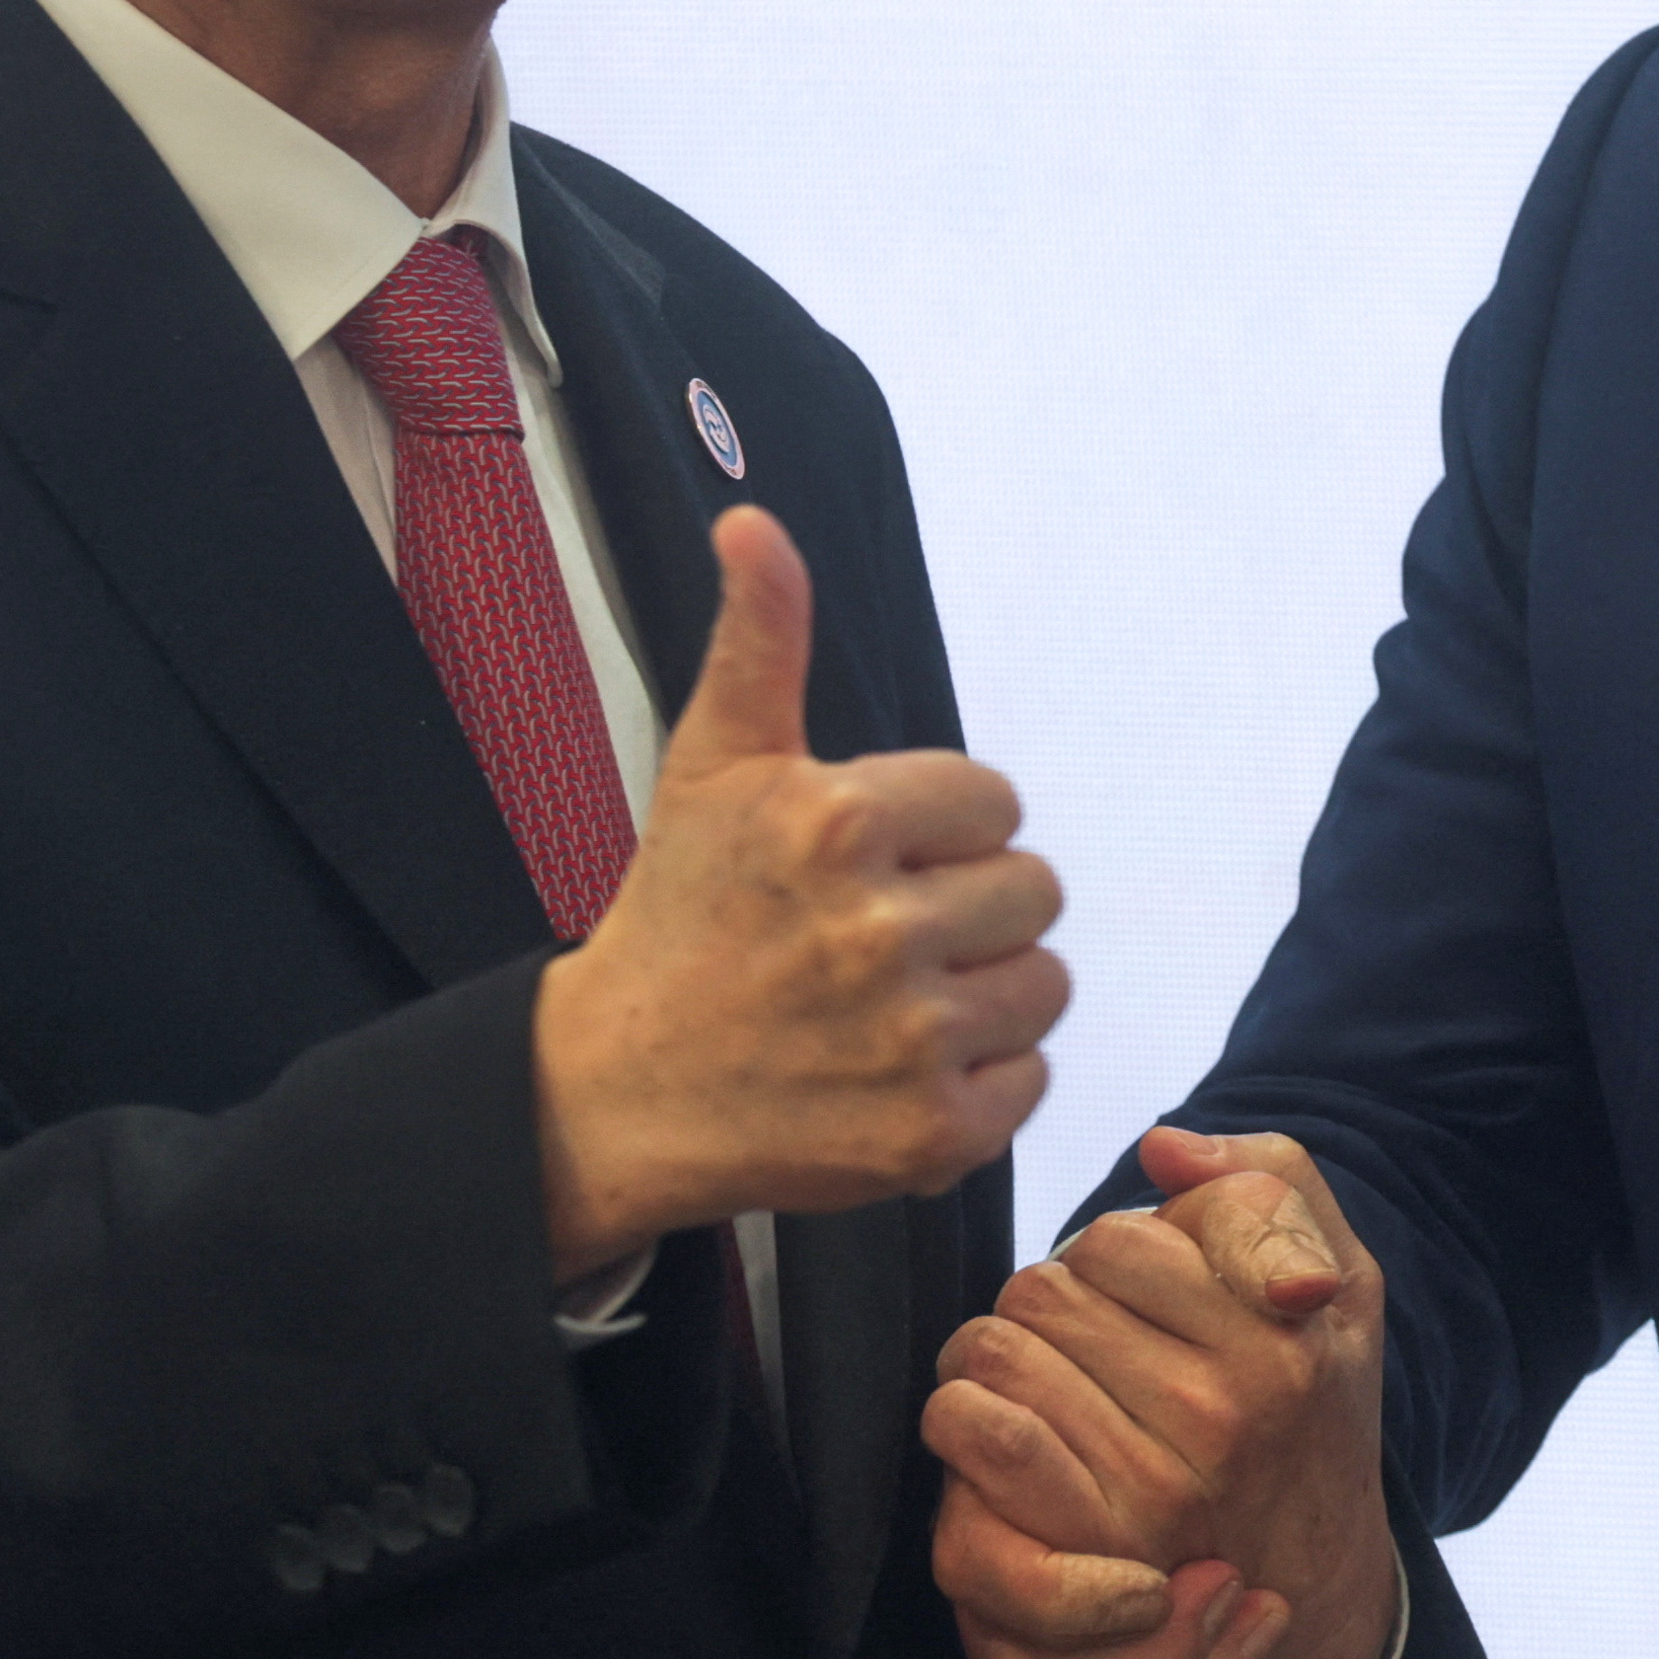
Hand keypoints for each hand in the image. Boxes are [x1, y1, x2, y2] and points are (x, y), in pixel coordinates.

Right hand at [524, 508, 1068, 1278]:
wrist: (613, 1093)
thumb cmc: (681, 915)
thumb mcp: (712, 767)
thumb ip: (760, 640)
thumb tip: (752, 522)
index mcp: (839, 821)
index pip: (998, 804)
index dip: (940, 832)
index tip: (866, 864)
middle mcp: (877, 930)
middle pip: (1033, 892)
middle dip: (968, 909)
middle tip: (876, 939)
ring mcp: (907, 1041)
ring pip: (1045, 984)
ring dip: (986, 994)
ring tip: (891, 1004)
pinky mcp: (929, 1137)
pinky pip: (1033, 1079)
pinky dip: (983, 1081)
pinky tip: (897, 1070)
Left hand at [925, 1126, 1399, 1658]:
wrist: (1316, 1572)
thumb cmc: (1316, 1412)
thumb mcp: (1346, 1284)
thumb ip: (1272, 1186)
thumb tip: (1162, 1148)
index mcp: (1280, 1343)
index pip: (1118, 1242)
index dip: (1112, 1252)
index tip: (1141, 1290)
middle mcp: (1219, 1416)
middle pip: (1043, 1292)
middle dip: (1049, 1302)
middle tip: (1084, 1340)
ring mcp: (1149, 1491)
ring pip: (995, 1352)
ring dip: (1000, 1355)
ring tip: (1048, 1380)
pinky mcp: (1082, 1548)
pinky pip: (971, 1429)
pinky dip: (963, 1414)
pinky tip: (1003, 1429)